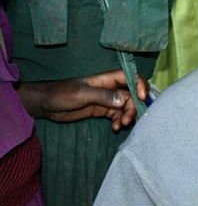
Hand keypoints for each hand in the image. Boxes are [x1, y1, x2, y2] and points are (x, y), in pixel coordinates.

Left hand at [17, 69, 147, 130]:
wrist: (46, 105)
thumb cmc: (61, 94)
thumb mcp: (81, 94)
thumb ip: (102, 95)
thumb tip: (123, 99)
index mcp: (106, 79)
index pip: (130, 77)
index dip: (139, 85)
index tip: (142, 97)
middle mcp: (110, 88)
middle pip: (131, 95)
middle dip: (133, 107)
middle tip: (128, 120)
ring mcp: (107, 100)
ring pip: (126, 107)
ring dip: (127, 116)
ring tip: (121, 126)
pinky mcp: (103, 110)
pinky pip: (118, 115)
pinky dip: (119, 121)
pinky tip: (115, 128)